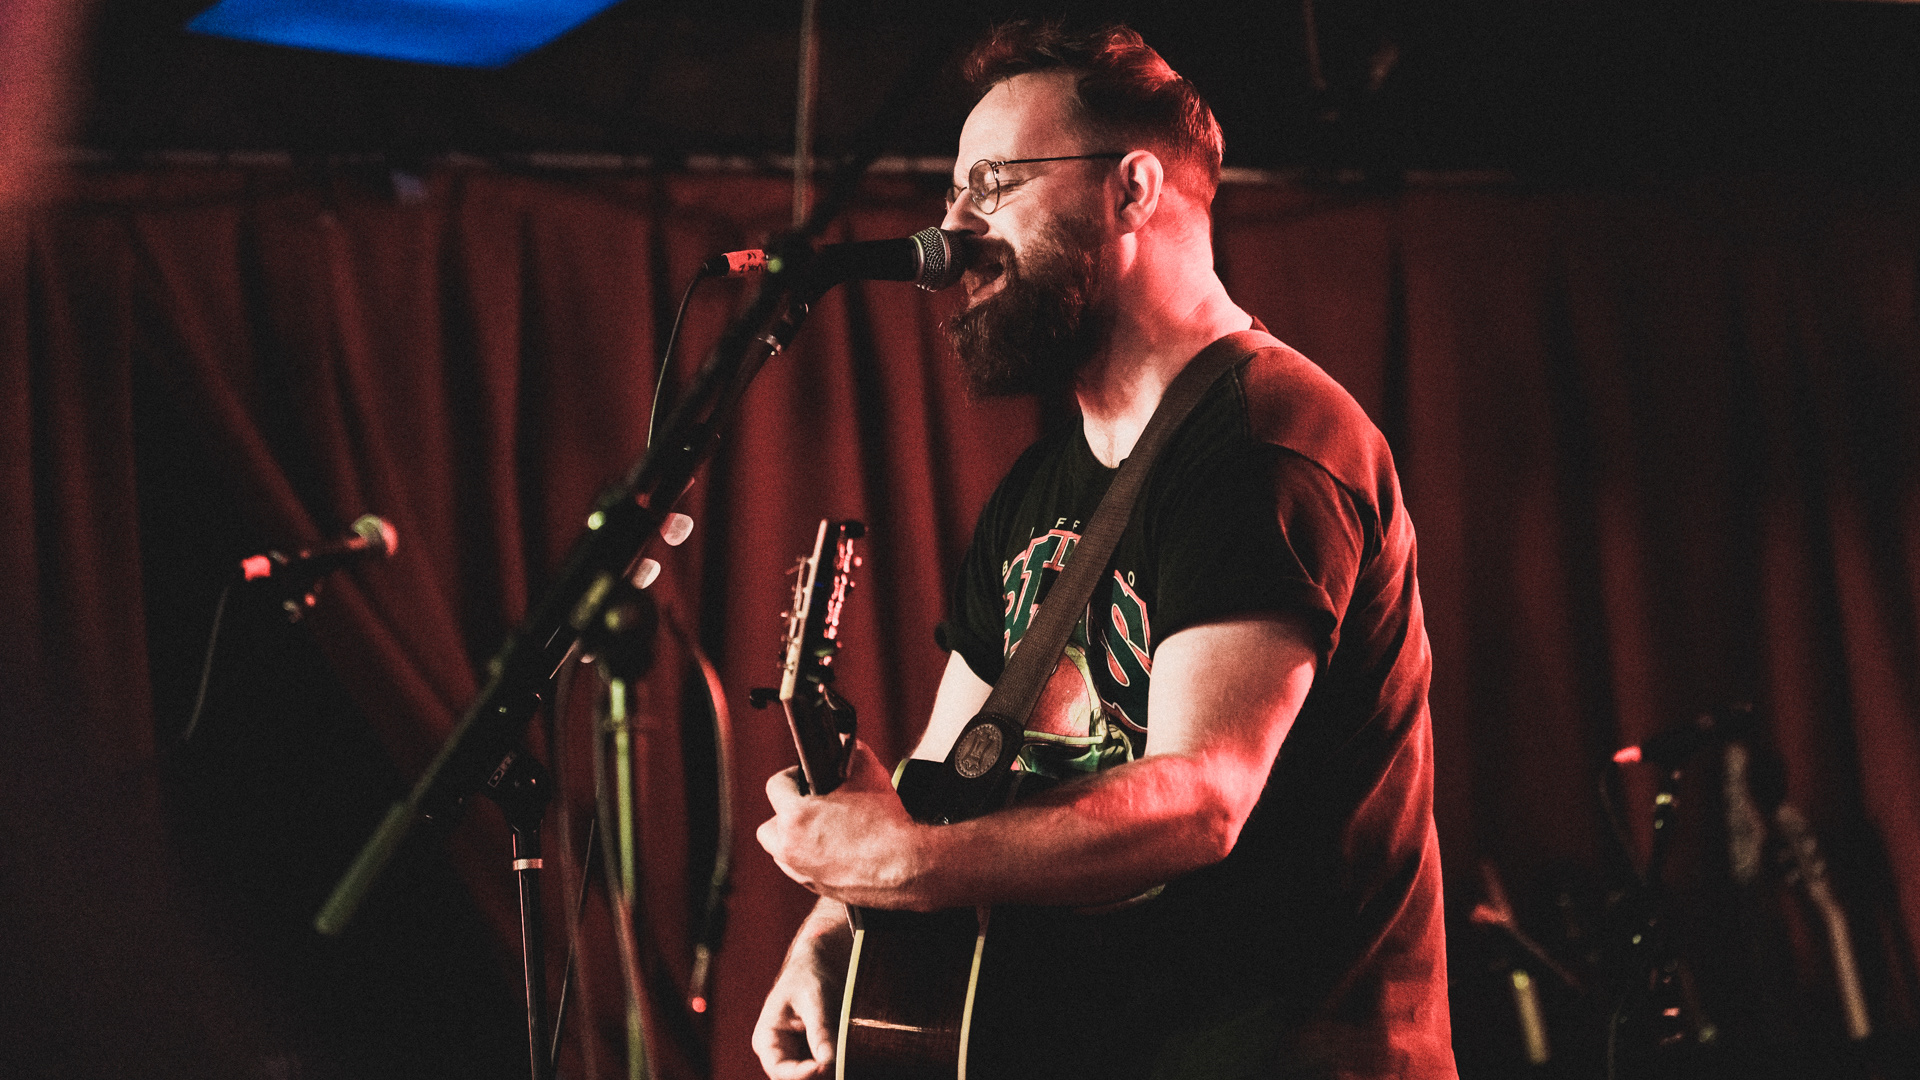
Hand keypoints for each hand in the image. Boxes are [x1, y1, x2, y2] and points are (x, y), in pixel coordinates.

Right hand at [751, 913, 849, 1079]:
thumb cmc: (809, 974)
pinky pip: (827, 1068)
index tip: (825, 1067)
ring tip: (849, 1060)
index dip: (801, 1075)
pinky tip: (852, 1058)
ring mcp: (798, 1055)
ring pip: (814, 1075)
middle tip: (843, 1066)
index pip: (779, 1070)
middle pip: (796, 1078)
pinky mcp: (817, 1053)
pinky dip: (838, 1066)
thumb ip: (819, 1029)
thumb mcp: (813, 998)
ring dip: (831, 1072)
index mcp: (767, 1039)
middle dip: (819, 1075)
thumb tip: (827, 1061)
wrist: (822, 961)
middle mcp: (780, 1052)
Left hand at [757, 740, 935, 909]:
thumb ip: (851, 751)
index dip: (793, 776)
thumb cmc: (886, 822)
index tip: (807, 777)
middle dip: (785, 815)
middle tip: (809, 807)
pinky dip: (812, 861)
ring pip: (782, 853)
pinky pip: (803, 871)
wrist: (906, 867)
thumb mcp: (869, 772)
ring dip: (794, 840)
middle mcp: (790, 848)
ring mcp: (802, 873)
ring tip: (821, 830)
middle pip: (769, 827)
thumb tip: (845, 745)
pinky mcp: (818, 889)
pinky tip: (834, 851)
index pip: (775, 786)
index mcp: (795, 817)